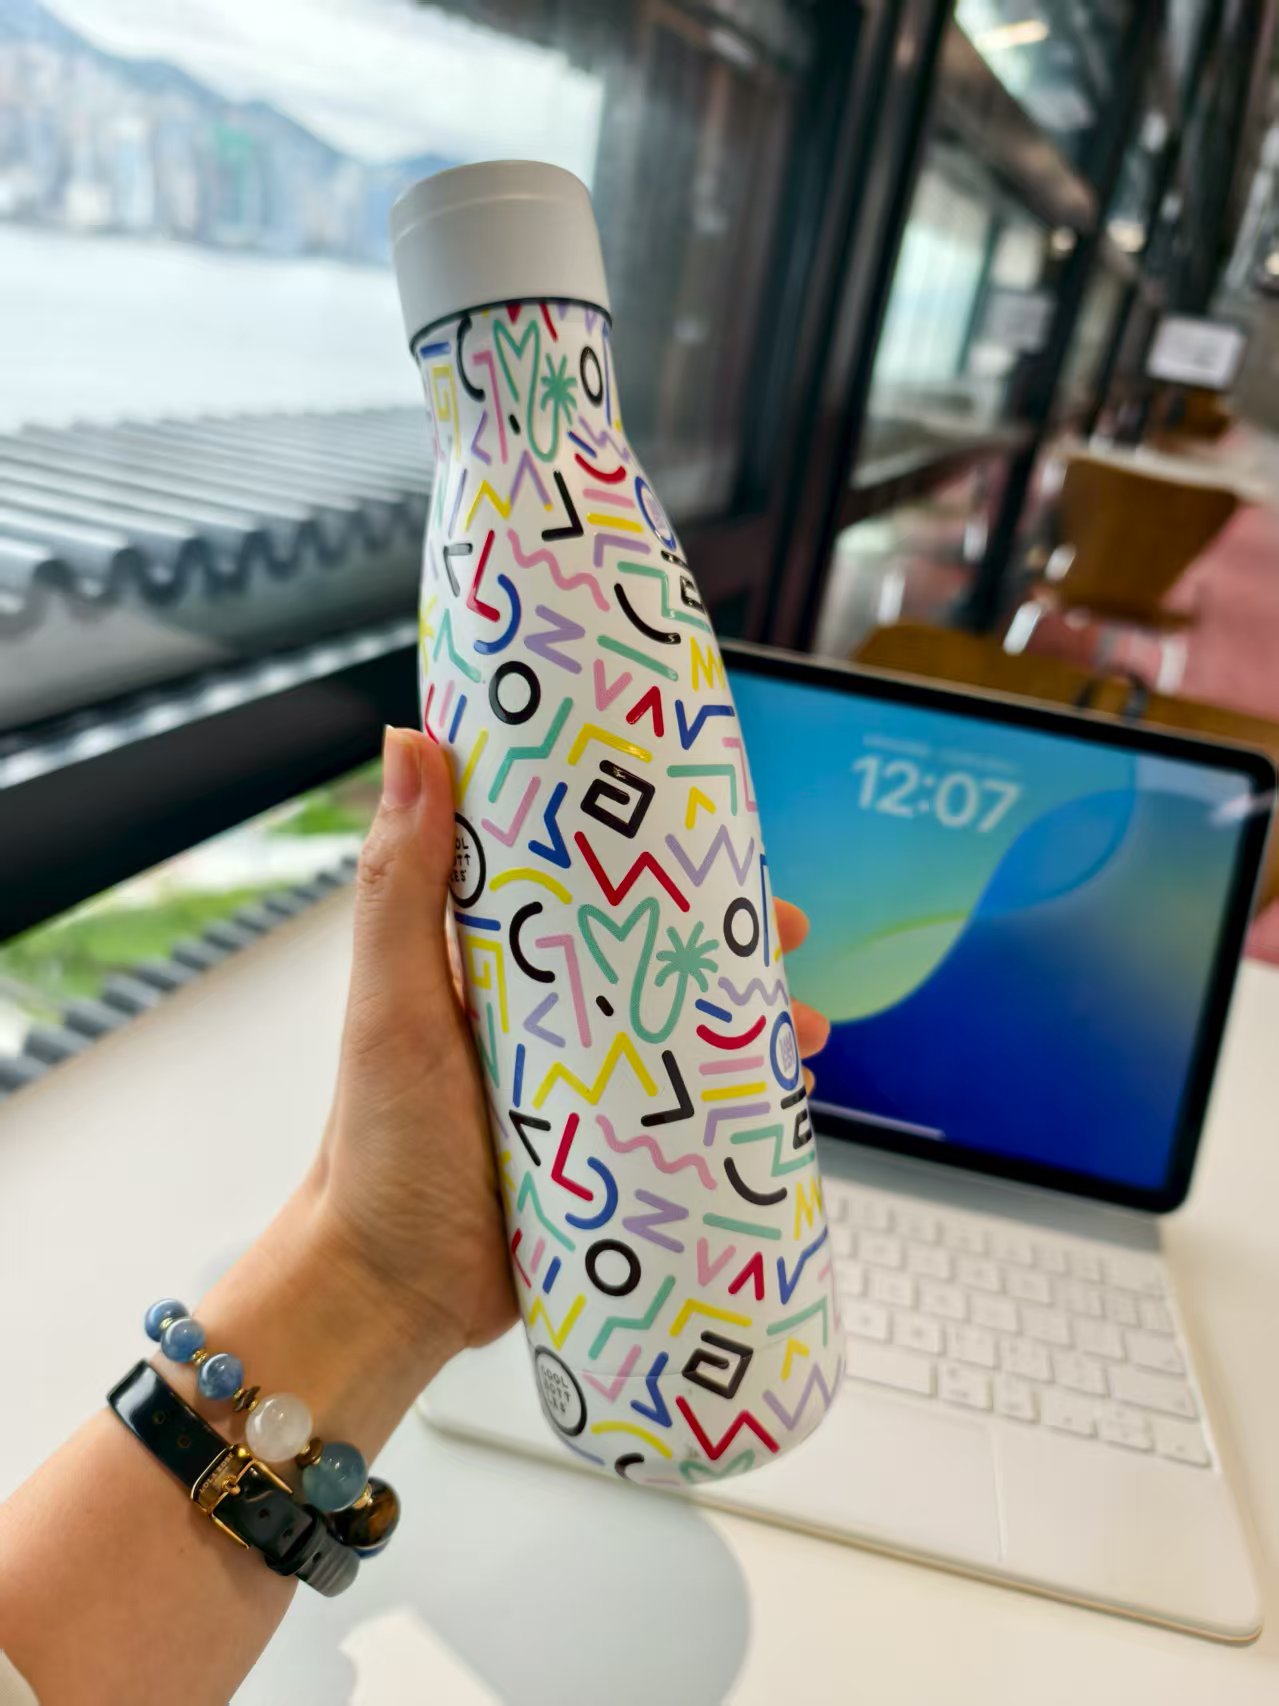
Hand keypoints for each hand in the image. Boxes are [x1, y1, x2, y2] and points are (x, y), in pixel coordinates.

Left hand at [313, 727, 830, 1364]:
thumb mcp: (392, 1004)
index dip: (646, 845)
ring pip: (683, 1029)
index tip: (708, 821)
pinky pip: (687, 1109)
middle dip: (726, 938)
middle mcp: (548, 1011)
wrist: (391, 1290)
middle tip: (787, 930)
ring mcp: (586, 1080)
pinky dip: (739, 1097)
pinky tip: (784, 1098)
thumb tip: (409, 745)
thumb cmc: (377, 1145)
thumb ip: (399, 887)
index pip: (580, 877)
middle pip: (652, 952)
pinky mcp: (613, 1147)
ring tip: (803, 1025)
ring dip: (749, 1019)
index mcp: (497, 957)